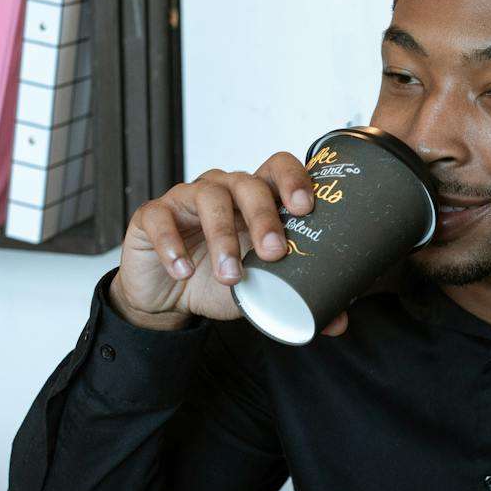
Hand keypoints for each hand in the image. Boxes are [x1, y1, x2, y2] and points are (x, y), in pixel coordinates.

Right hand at [108, 153, 351, 335]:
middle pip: (247, 183)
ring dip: (222, 237)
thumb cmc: (218, 280)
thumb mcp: (260, 291)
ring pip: (208, 198)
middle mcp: (223, 189)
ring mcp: (186, 198)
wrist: (168, 297)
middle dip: (263, 216)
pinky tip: (182, 270)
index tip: (306, 208)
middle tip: (274, 252)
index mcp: (255, 198)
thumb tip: (338, 321)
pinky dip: (173, 245)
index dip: (294, 179)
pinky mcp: (152, 215)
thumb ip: (297, 298)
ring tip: (231, 276)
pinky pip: (161, 218)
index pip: (278, 168)